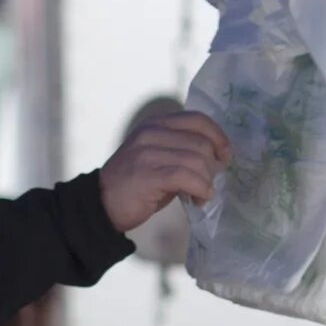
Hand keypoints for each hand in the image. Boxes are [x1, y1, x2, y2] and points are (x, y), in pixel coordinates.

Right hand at [97, 109, 230, 233]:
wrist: (100, 205)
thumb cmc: (134, 186)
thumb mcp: (157, 158)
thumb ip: (181, 150)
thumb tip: (216, 158)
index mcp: (156, 124)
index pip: (197, 120)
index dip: (218, 137)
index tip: (224, 155)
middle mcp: (151, 133)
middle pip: (201, 143)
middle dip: (213, 166)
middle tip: (211, 183)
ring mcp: (148, 152)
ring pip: (196, 161)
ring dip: (207, 181)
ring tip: (202, 195)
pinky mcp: (148, 174)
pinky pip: (187, 177)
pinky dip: (200, 189)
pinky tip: (199, 198)